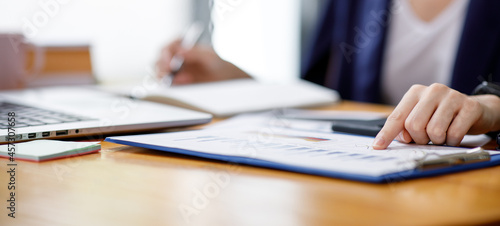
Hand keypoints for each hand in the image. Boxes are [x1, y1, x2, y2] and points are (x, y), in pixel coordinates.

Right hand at [156, 39, 249, 84]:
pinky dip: (172, 84)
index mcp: (181, 46)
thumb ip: (195, 53)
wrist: (221, 78)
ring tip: (177, 79)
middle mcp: (174, 57)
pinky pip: (166, 83)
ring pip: (160, 72)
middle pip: (160, 59)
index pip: (168, 47)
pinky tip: (185, 81)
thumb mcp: (209, 56)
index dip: (166, 53)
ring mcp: (172, 70)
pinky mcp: (174, 81)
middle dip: (162, 66)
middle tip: (168, 72)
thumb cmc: (215, 63)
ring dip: (164, 76)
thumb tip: (180, 51)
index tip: (170, 60)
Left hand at [372, 83, 499, 149]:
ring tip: (442, 134)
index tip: (378, 146)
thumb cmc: (442, 117)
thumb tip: (399, 139)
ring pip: (434, 130)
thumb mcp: (420, 118)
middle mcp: (432, 90)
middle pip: (414, 125)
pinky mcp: (470, 106)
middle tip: (427, 137)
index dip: (387, 134)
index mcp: (415, 92)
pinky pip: (454, 133)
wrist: (476, 111)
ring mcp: (452, 96)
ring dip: (437, 140)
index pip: (397, 117)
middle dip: (419, 138)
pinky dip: (452, 141)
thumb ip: (405, 127)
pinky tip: (455, 134)